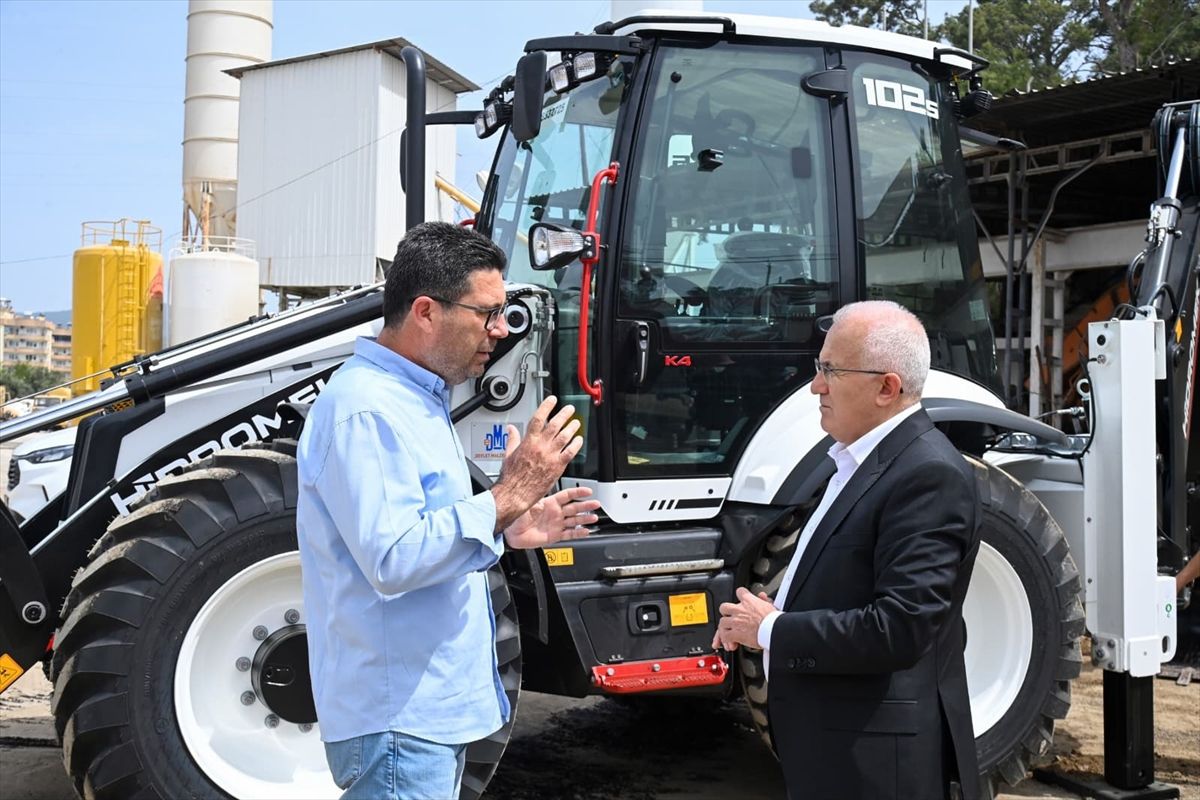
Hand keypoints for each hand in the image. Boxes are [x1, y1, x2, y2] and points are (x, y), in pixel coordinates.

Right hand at [491, 396, 583, 530]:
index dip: (547, 406)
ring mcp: (550, 457)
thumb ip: (512, 439)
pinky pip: (569, 453)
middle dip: (564, 414)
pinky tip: (579, 440)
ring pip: (564, 437)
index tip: (552, 400)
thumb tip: (511, 429)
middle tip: (570, 409)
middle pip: (555, 425)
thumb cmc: (511, 477)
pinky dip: (576, 445)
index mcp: (528, 442)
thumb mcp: (508, 454)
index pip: (539, 418)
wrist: (515, 494)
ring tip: (576, 422)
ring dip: (572, 427)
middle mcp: (540, 447)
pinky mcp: (557, 467)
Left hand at [504, 486, 600, 548]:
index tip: (588, 490)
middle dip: (586, 505)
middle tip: (596, 504)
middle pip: (574, 507)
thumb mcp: (528, 503)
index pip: (567, 495)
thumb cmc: (515, 516)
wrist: (510, 533)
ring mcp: (555, 524)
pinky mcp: (554, 535)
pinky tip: (586, 531)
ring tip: (594, 517)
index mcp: (548, 502)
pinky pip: (569, 534)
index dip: (578, 492)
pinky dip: (578, 533)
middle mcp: (554, 513)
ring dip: (585, 518)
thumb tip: (543, 485)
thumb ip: (538, 497)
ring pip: (574, 520)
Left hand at [711, 587, 774, 651]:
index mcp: (748, 601)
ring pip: (722, 623)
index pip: (740, 592)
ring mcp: (736, 622)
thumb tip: (762, 595)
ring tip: (729, 634)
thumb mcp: (770, 606)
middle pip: (724, 607)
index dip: (739, 597)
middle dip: (725, 614)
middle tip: (729, 618)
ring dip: (724, 629)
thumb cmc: (773, 620)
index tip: (740, 602)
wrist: (774, 631)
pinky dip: (726, 640)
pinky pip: (725, 636)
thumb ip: (763, 600)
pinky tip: (731, 644)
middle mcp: (739, 610)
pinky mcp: (735, 633)